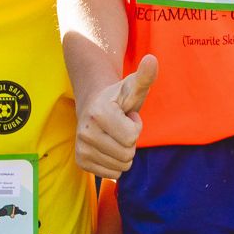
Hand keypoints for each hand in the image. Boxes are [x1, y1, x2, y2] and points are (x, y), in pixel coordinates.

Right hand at [74, 54, 156, 179]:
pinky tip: (108, 146)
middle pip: (127, 155)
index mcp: (98, 113)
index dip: (136, 126)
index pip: (132, 137)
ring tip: (114, 135)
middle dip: (130, 142)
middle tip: (121, 126)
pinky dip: (114, 163)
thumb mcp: (133, 87)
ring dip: (123, 153)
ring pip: (120, 167)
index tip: (126, 115)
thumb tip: (152, 59)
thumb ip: (145, 76)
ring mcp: (81, 148)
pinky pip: (110, 174)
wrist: (94, 105)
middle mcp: (85, 132)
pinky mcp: (81, 161)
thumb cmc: (119, 97)